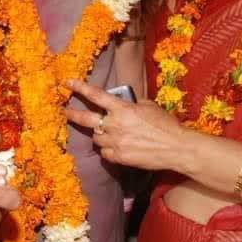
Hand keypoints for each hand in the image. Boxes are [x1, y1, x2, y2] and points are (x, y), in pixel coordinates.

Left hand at [64, 79, 186, 170]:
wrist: (176, 148)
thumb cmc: (166, 125)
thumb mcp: (150, 106)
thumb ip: (133, 104)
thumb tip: (127, 105)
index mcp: (122, 109)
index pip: (96, 95)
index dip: (80, 88)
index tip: (69, 83)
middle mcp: (114, 125)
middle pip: (86, 119)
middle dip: (73, 115)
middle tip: (65, 112)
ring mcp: (115, 142)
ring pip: (96, 138)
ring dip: (100, 135)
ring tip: (111, 134)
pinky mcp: (119, 158)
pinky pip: (105, 153)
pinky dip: (108, 150)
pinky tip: (117, 148)